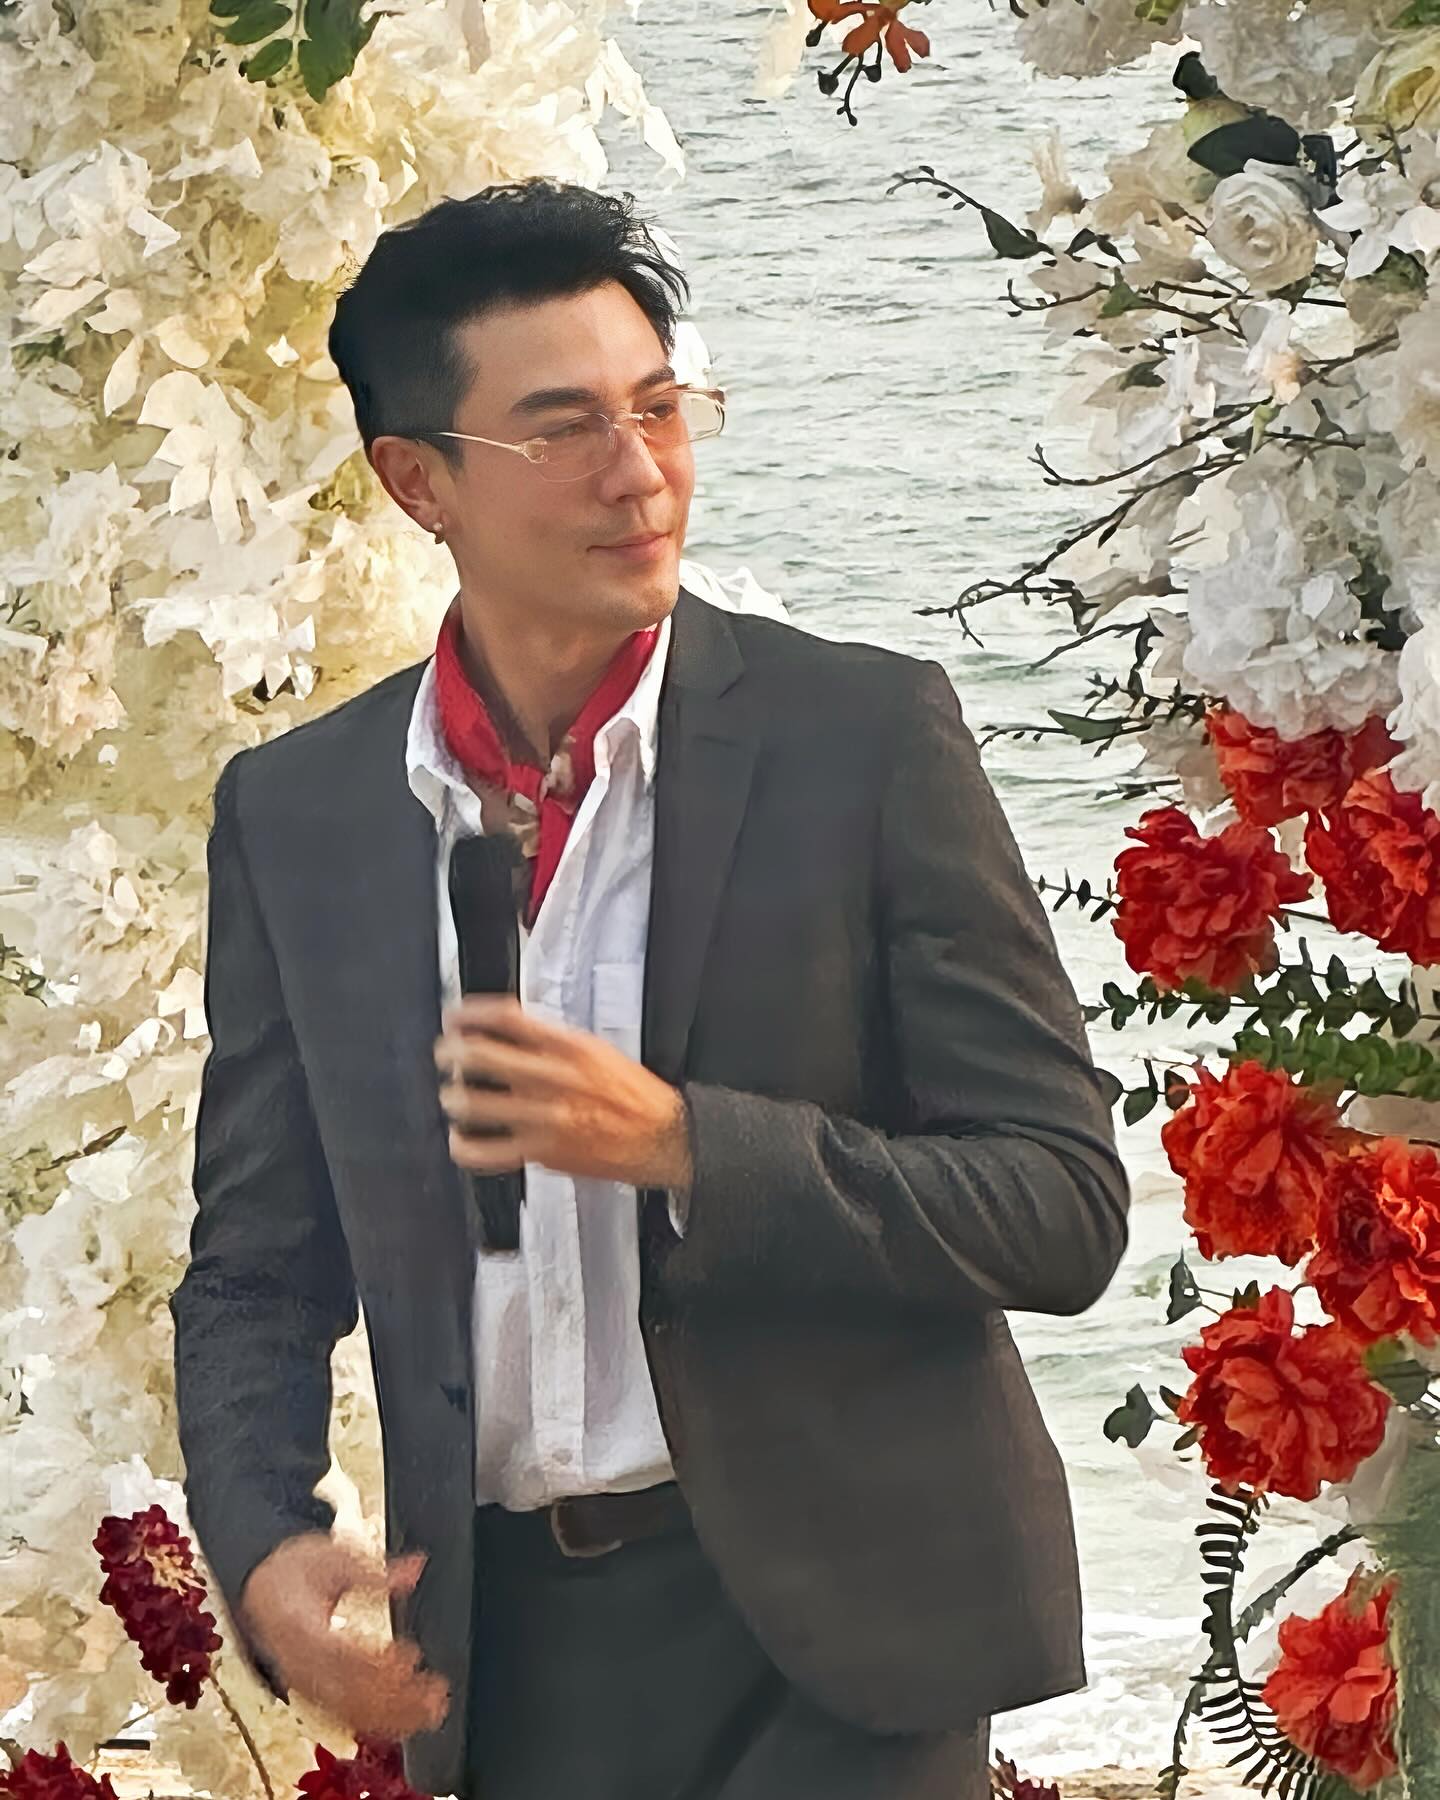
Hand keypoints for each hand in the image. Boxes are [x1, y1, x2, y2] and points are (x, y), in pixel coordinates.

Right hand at [238, 1533, 449, 1739]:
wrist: (259, 1592)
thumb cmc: (295, 1572)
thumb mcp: (333, 1557)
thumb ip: (377, 1570)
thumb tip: (417, 1567)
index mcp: (300, 1625)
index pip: (341, 1652)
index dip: (378, 1661)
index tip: (412, 1656)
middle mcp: (299, 1663)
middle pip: (349, 1691)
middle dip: (394, 1699)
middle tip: (435, 1694)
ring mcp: (304, 1683)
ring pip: (348, 1711)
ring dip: (391, 1717)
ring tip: (430, 1711)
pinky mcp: (311, 1693)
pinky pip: (343, 1716)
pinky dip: (374, 1722)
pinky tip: (404, 1721)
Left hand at [434, 995, 692, 1191]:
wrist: (662, 1137)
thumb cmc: (634, 1096)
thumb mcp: (597, 1051)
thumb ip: (553, 1042)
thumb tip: (511, 1033)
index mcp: (569, 1048)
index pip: (506, 1018)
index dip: (470, 1014)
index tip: (455, 1017)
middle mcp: (552, 1079)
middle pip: (478, 1055)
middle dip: (451, 1052)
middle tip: (446, 1054)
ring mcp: (542, 1118)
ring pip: (471, 1103)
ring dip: (453, 1096)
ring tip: (453, 1095)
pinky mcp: (540, 1153)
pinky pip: (482, 1152)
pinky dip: (462, 1145)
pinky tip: (462, 1138)